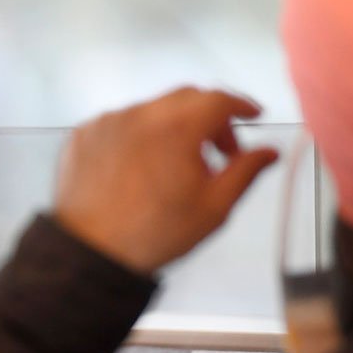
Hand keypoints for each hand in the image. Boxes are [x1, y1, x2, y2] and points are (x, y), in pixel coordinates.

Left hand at [54, 88, 279, 274]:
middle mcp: (140, 115)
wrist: (89, 252)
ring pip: (152, 111)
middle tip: (220, 152)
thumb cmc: (152, 233)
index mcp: (176, 128)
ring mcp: (108, 122)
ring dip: (172, 129)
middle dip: (209, 119)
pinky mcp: (84, 134)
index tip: (251, 115)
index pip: (218, 99)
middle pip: (186, 99)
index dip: (241, 106)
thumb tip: (268, 152)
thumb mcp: (213, 208)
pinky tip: (141, 169)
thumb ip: (245, 172)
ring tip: (175, 168)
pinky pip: (121, 124)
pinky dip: (138, 137)